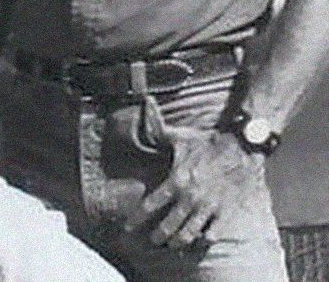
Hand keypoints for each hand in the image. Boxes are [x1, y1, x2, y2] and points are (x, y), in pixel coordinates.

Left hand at [124, 129, 264, 248]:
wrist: (242, 147)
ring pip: (189, 234)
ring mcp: (209, 206)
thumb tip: (146, 126)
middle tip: (153, 241)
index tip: (128, 227)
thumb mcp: (180, 137)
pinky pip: (213, 233)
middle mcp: (190, 197)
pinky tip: (199, 241)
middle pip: (168, 226)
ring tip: (172, 245)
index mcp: (176, 180)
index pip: (150, 205)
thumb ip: (160, 137)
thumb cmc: (209, 142)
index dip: (137, 219)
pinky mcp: (226, 211)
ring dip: (178, 242)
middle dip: (158, 236)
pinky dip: (204, 240)